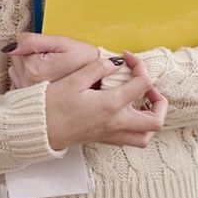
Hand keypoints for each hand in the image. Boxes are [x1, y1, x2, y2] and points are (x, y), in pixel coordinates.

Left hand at [5, 33, 98, 88]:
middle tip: (51, 60)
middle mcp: (28, 82)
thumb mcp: (63, 44)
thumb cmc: (83, 62)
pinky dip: (27, 81)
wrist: (98, 84)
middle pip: (17, 60)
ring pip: (17, 72)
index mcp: (34, 67)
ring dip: (28, 69)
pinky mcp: (32, 100)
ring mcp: (29, 93)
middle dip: (30, 56)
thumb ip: (34, 41)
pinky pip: (19, 85)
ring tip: (48, 70)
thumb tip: (12, 45)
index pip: (19, 47)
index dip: (35, 46)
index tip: (50, 51)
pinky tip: (42, 81)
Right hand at [44, 51, 166, 149]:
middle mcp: (116, 123)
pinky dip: (137, 128)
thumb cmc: (52, 105)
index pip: (143, 83)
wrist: (38, 129)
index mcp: (111, 105)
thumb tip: (113, 63)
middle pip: (156, 120)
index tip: (127, 58)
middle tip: (146, 87)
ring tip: (141, 103)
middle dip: (159, 101)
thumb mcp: (74, 80)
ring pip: (146, 137)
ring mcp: (111, 134)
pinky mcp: (104, 139)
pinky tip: (126, 112)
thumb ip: (98, 67)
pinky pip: (131, 139)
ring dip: (150, 120)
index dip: (139, 65)